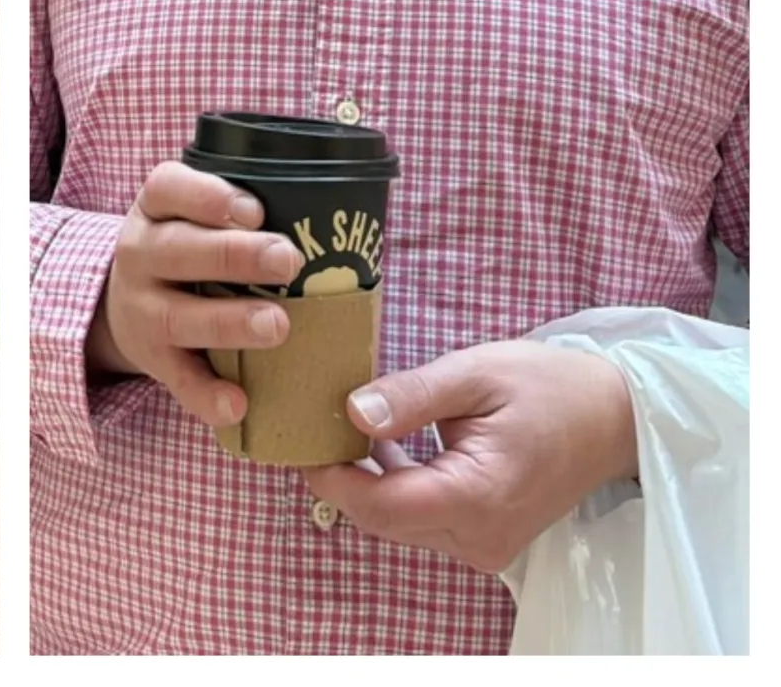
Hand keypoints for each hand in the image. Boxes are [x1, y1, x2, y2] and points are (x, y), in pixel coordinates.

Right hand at [88, 162, 302, 428]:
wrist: (125, 304)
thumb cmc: (187, 249)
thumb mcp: (193, 217)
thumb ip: (243, 215)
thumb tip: (336, 216)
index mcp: (156, 210)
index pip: (168, 188)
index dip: (208, 197)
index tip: (256, 210)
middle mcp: (141, 255)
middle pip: (177, 250)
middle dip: (233, 255)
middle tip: (288, 260)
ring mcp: (142, 309)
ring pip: (177, 316)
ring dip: (227, 322)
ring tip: (277, 326)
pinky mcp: (152, 358)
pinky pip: (178, 378)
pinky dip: (206, 394)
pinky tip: (238, 404)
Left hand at [301, 340, 638, 573]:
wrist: (616, 417)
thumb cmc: (550, 388)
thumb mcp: (476, 373)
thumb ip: (411, 396)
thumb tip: (351, 411)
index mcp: (477, 498)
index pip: (378, 506)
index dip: (330, 476)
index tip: (300, 439)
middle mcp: (479, 536)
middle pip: (382, 518)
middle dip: (342, 476)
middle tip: (315, 423)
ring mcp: (485, 544)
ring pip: (399, 522)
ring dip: (369, 479)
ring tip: (347, 425)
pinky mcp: (486, 538)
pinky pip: (423, 519)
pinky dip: (398, 485)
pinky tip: (387, 443)